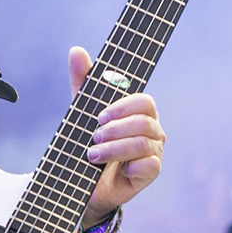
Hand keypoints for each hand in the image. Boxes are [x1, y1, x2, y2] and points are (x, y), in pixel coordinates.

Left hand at [69, 46, 164, 225]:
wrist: (83, 181)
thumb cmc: (90, 141)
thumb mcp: (82, 111)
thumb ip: (82, 82)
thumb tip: (77, 51)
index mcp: (140, 112)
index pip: (144, 101)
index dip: (123, 107)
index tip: (100, 116)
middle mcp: (152, 130)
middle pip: (144, 123)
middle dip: (115, 131)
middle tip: (93, 138)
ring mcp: (154, 151)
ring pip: (143, 144)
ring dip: (114, 149)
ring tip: (93, 155)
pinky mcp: (151, 172)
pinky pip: (149, 165)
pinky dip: (130, 165)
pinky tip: (117, 170)